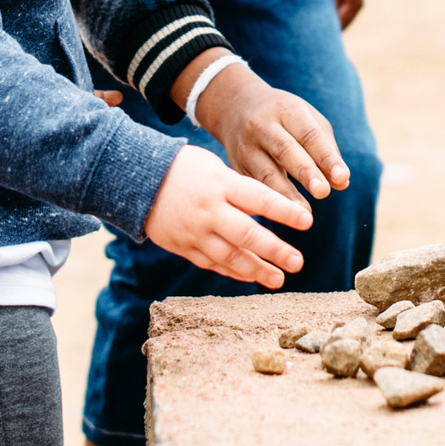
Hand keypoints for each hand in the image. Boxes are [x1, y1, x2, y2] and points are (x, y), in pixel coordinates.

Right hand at [142, 144, 310, 286]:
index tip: (308, 221)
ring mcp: (195, 232)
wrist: (136, 180)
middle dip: (274, 250)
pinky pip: (212, 263)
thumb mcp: (213, 167)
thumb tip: (270, 208)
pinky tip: (252, 277)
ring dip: (257, 270)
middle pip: (247, 234)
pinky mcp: (184, 247)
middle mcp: (209, 211)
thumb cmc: (183, 168)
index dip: (285, 211)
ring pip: (230, 256)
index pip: (259, 199)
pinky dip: (233, 272)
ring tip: (279, 279)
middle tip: (298, 262)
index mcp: (220, 185)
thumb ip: (239, 188)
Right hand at [180, 54, 349, 204]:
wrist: (234, 108)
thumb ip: (326, 149)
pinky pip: (251, 187)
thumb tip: (341, 182)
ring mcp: (245, 147)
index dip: (325, 156)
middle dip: (305, 172)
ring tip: (303, 213)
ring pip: (265, 173)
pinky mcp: (235, 167)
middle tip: (322, 192)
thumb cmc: (283, 118)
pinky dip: (265, 203)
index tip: (342, 177)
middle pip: (285, 150)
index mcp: (287, 110)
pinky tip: (280, 216)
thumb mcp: (306, 119)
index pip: (309, 134)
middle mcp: (263, 126)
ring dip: (285, 194)